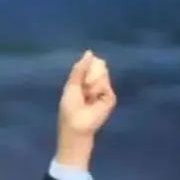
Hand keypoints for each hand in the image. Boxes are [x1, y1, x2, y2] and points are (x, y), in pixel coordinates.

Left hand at [56, 50, 115, 167]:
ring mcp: (102, 92)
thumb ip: (79, 69)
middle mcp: (93, 87)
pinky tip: (93, 97)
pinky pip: (105, 84)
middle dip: (89, 73)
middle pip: (97, 68)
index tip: (81, 70)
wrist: (77, 126)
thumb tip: (89, 52)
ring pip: (102, 75)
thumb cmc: (70, 108)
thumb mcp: (72, 85)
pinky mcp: (110, 98)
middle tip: (83, 86)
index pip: (87, 67)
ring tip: (87, 94)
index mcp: (82, 84)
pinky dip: (98, 88)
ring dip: (92, 82)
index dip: (85, 66)